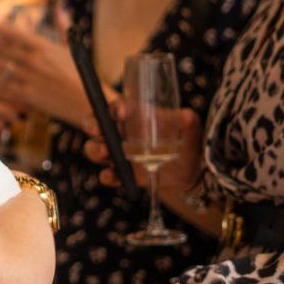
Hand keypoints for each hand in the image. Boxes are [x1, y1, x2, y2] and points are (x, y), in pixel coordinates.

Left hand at [0, 23, 89, 128]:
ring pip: (1, 67)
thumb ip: (62, 26)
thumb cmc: (79, 74)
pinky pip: (6, 86)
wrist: (86, 102)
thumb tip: (61, 5)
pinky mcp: (28, 95)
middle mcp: (35, 60)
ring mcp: (30, 78)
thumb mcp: (72, 48)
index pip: (15, 34)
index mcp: (44, 47)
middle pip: (4, 49)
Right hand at [82, 106, 202, 190]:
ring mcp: (118, 154)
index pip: (117, 107)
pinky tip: (111, 175)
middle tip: (97, 130)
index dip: (114, 107)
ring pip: (94, 148)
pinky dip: (106, 175)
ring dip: (95, 149)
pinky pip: (107, 174)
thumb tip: (187, 116)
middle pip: (96, 124)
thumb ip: (187, 122)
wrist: (191, 173)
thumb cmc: (187, 143)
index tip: (120, 112)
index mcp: (134, 117)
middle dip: (92, 125)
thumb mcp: (190, 131)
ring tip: (105, 153)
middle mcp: (121, 133)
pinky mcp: (121, 174)